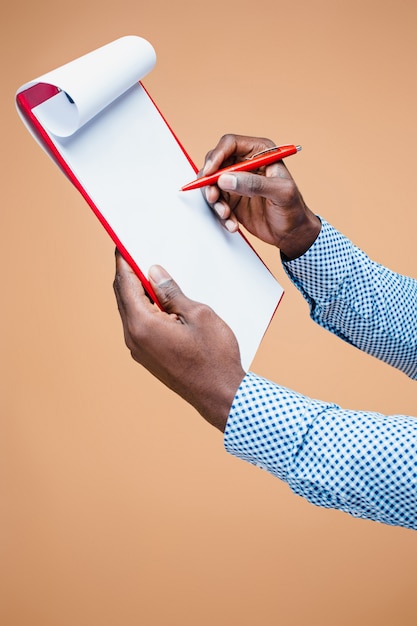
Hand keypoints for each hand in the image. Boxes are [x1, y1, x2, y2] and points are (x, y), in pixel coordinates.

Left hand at [113, 252, 245, 431]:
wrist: (221, 396)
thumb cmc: (214, 356)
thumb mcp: (198, 314)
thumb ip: (171, 292)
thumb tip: (153, 273)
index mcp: (142, 325)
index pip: (125, 284)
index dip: (123, 261)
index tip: (122, 244)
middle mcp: (133, 339)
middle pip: (123, 297)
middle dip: (128, 274)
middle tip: (136, 253)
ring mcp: (139, 351)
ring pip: (131, 312)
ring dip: (137, 292)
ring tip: (152, 274)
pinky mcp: (148, 358)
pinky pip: (139, 326)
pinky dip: (144, 309)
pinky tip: (160, 302)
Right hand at [202, 134, 320, 259]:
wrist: (292, 234)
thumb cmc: (293, 210)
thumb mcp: (280, 193)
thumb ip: (254, 184)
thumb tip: (226, 178)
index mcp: (261, 152)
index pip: (230, 144)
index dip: (217, 156)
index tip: (210, 173)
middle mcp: (245, 164)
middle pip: (215, 162)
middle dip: (210, 181)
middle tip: (213, 197)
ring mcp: (237, 182)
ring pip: (212, 184)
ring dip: (215, 201)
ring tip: (226, 214)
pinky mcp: (231, 199)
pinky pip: (216, 203)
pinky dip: (220, 214)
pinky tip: (232, 223)